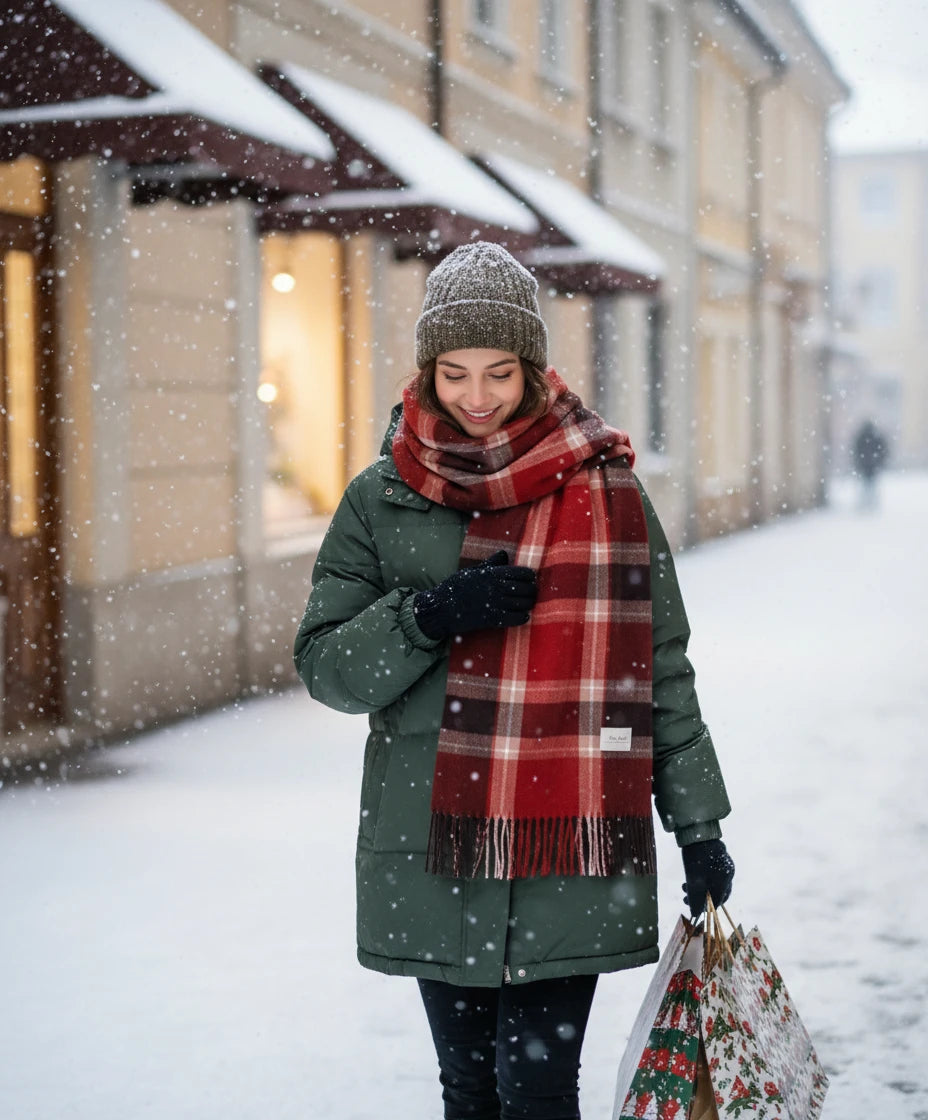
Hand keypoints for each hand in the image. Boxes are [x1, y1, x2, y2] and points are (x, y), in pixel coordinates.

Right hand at [413, 550, 537, 640]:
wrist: (440, 608)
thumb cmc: (455, 588)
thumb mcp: (472, 571)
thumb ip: (490, 564)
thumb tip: (504, 554)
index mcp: (492, 573)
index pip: (521, 573)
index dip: (530, 576)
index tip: (531, 579)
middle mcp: (496, 587)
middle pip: (526, 589)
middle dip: (532, 591)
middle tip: (533, 593)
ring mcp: (494, 604)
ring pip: (522, 604)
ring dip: (528, 604)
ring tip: (529, 604)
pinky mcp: (491, 619)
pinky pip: (514, 619)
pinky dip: (522, 618)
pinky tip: (524, 616)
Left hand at [681, 839, 734, 918]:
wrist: (696, 830)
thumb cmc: (695, 855)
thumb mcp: (693, 880)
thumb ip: (695, 898)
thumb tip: (695, 914)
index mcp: (726, 879)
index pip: (718, 900)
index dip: (706, 907)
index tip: (693, 909)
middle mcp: (729, 873)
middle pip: (716, 893)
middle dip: (700, 898)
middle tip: (686, 899)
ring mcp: (724, 865)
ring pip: (712, 883)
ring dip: (698, 888)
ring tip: (684, 887)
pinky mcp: (718, 859)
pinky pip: (711, 875)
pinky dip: (701, 880)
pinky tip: (689, 878)